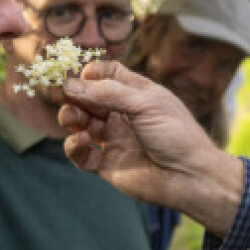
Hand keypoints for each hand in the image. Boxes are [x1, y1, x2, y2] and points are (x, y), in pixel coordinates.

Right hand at [59, 62, 245, 233]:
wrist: (191, 176)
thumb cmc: (177, 134)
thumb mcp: (145, 103)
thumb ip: (108, 93)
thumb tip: (71, 84)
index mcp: (136, 94)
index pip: (106, 75)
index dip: (90, 73)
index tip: (80, 75)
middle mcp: (121, 115)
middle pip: (87, 98)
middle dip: (72, 94)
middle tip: (58, 93)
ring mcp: (113, 139)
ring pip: (80, 123)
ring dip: (71, 117)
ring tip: (74, 119)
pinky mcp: (106, 164)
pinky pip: (81, 154)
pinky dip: (74, 146)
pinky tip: (83, 140)